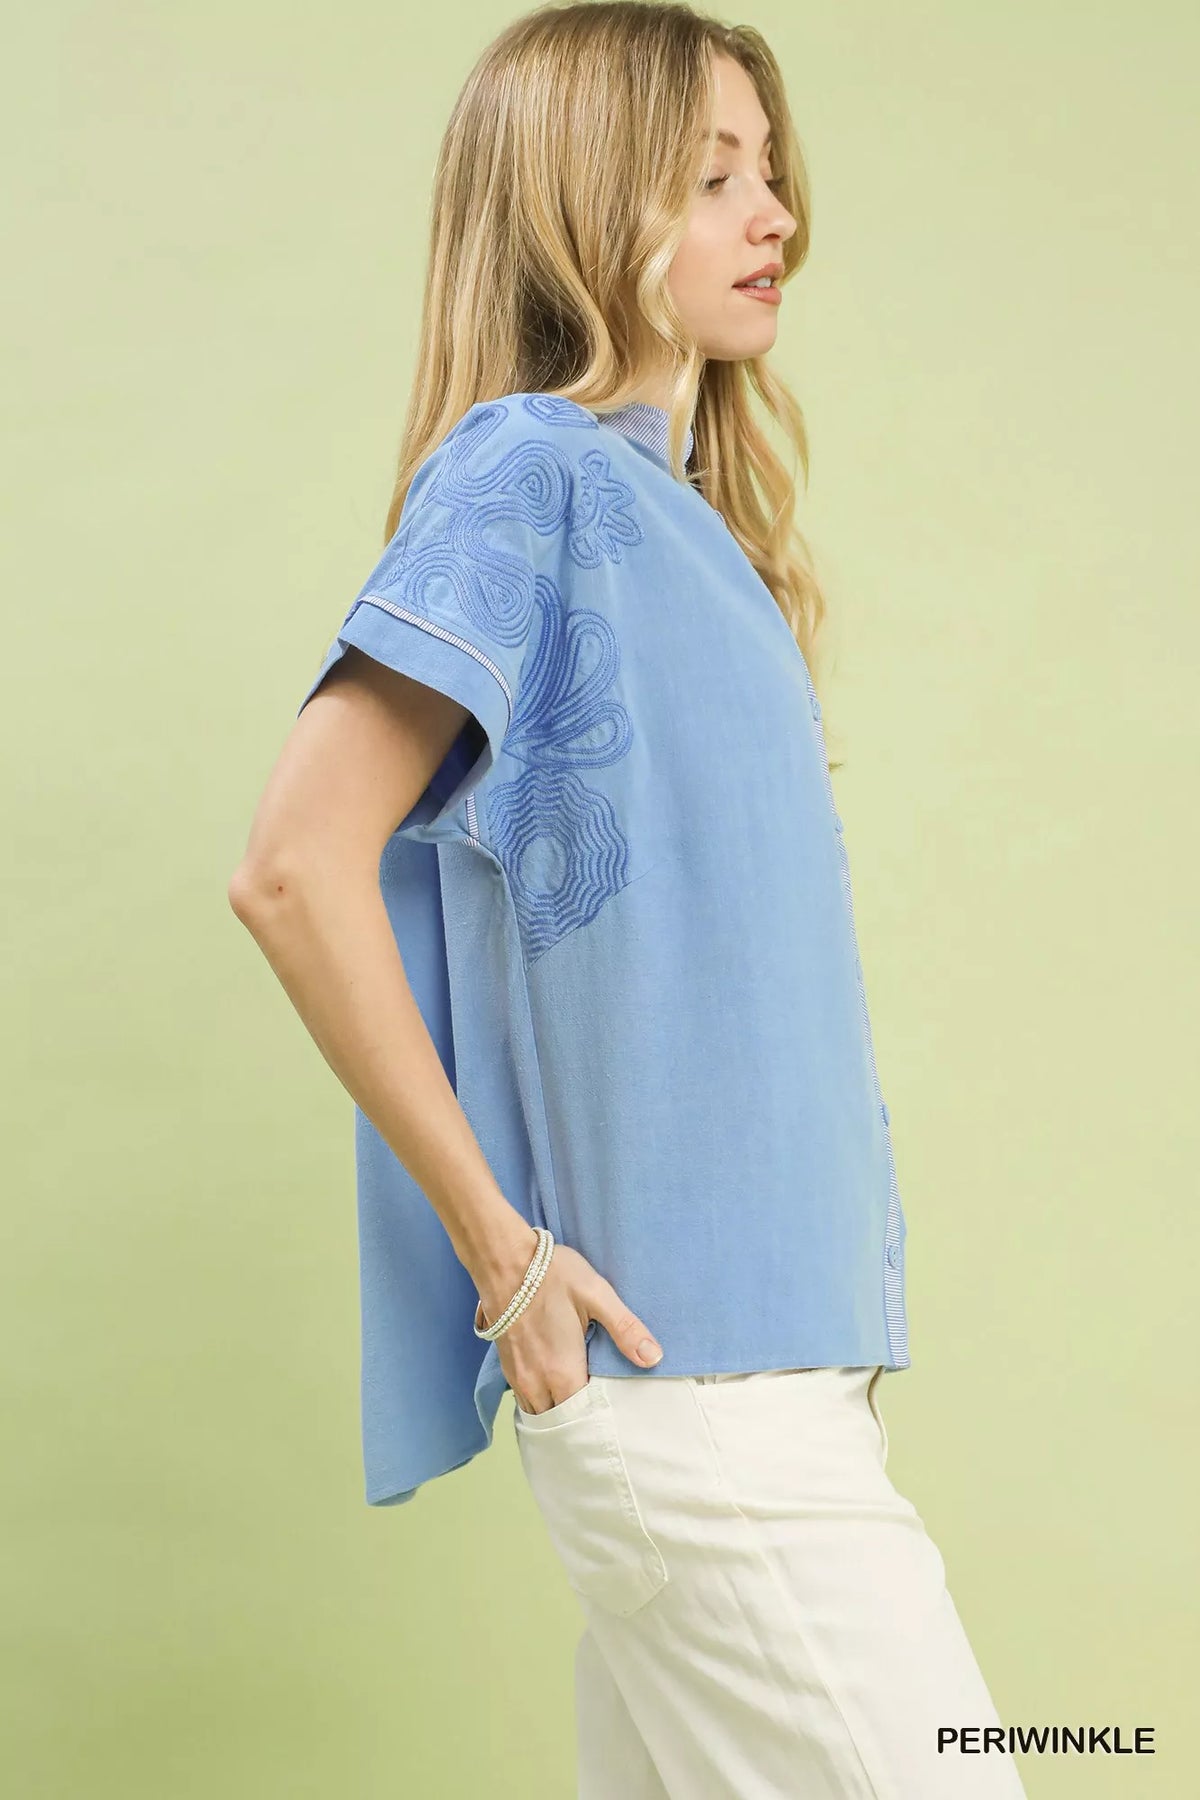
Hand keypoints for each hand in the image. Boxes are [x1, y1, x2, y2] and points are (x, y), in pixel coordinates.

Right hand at [477, 1238, 662, 1414]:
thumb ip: (625, 1329)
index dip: (600, 1419)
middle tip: (602, 1412)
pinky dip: (541, 1401)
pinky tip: (555, 1387)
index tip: (618, 1414)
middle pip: (559, 1422)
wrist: (501, 1259)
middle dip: (579, 1422)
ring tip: (580, 1404)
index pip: (583, 1417)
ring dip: (557, 1414)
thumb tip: (654, 1358)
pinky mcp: (506, 1365)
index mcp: (562, 1372)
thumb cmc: (551, 1274)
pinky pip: (525, 1399)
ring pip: (538, 1413)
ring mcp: (517, 1376)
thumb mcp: (596, 1295)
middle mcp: (536, 1383)